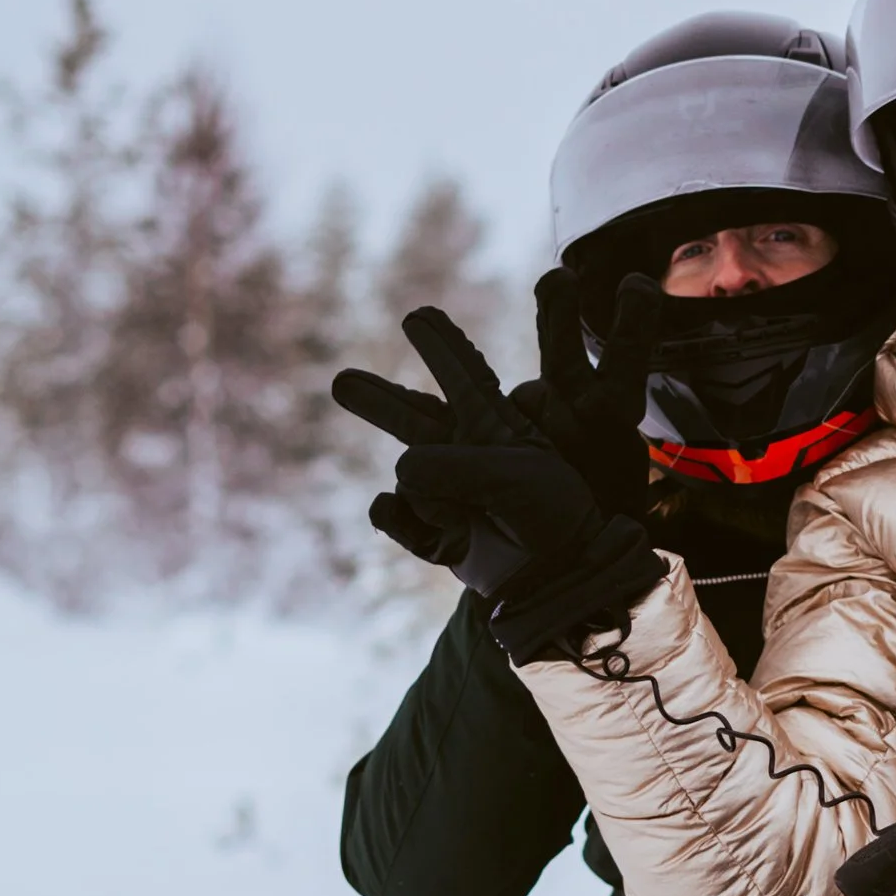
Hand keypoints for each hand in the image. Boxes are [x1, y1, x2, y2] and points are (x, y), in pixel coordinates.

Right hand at [333, 308, 659, 649]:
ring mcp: (443, 490)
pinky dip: (405, 522)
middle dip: (379, 398)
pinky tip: (441, 530)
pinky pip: (390, 512)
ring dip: (432, 496)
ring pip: (405, 472)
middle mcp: (465, 453)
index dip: (443, 347)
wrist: (555, 578)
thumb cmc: (550, 517)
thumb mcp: (511, 475)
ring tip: (463, 516)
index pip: (466, 377)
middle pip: (412, 415)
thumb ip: (451, 465)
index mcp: (496, 426)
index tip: (419, 317)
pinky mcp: (427, 527)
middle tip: (341, 381)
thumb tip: (398, 477)